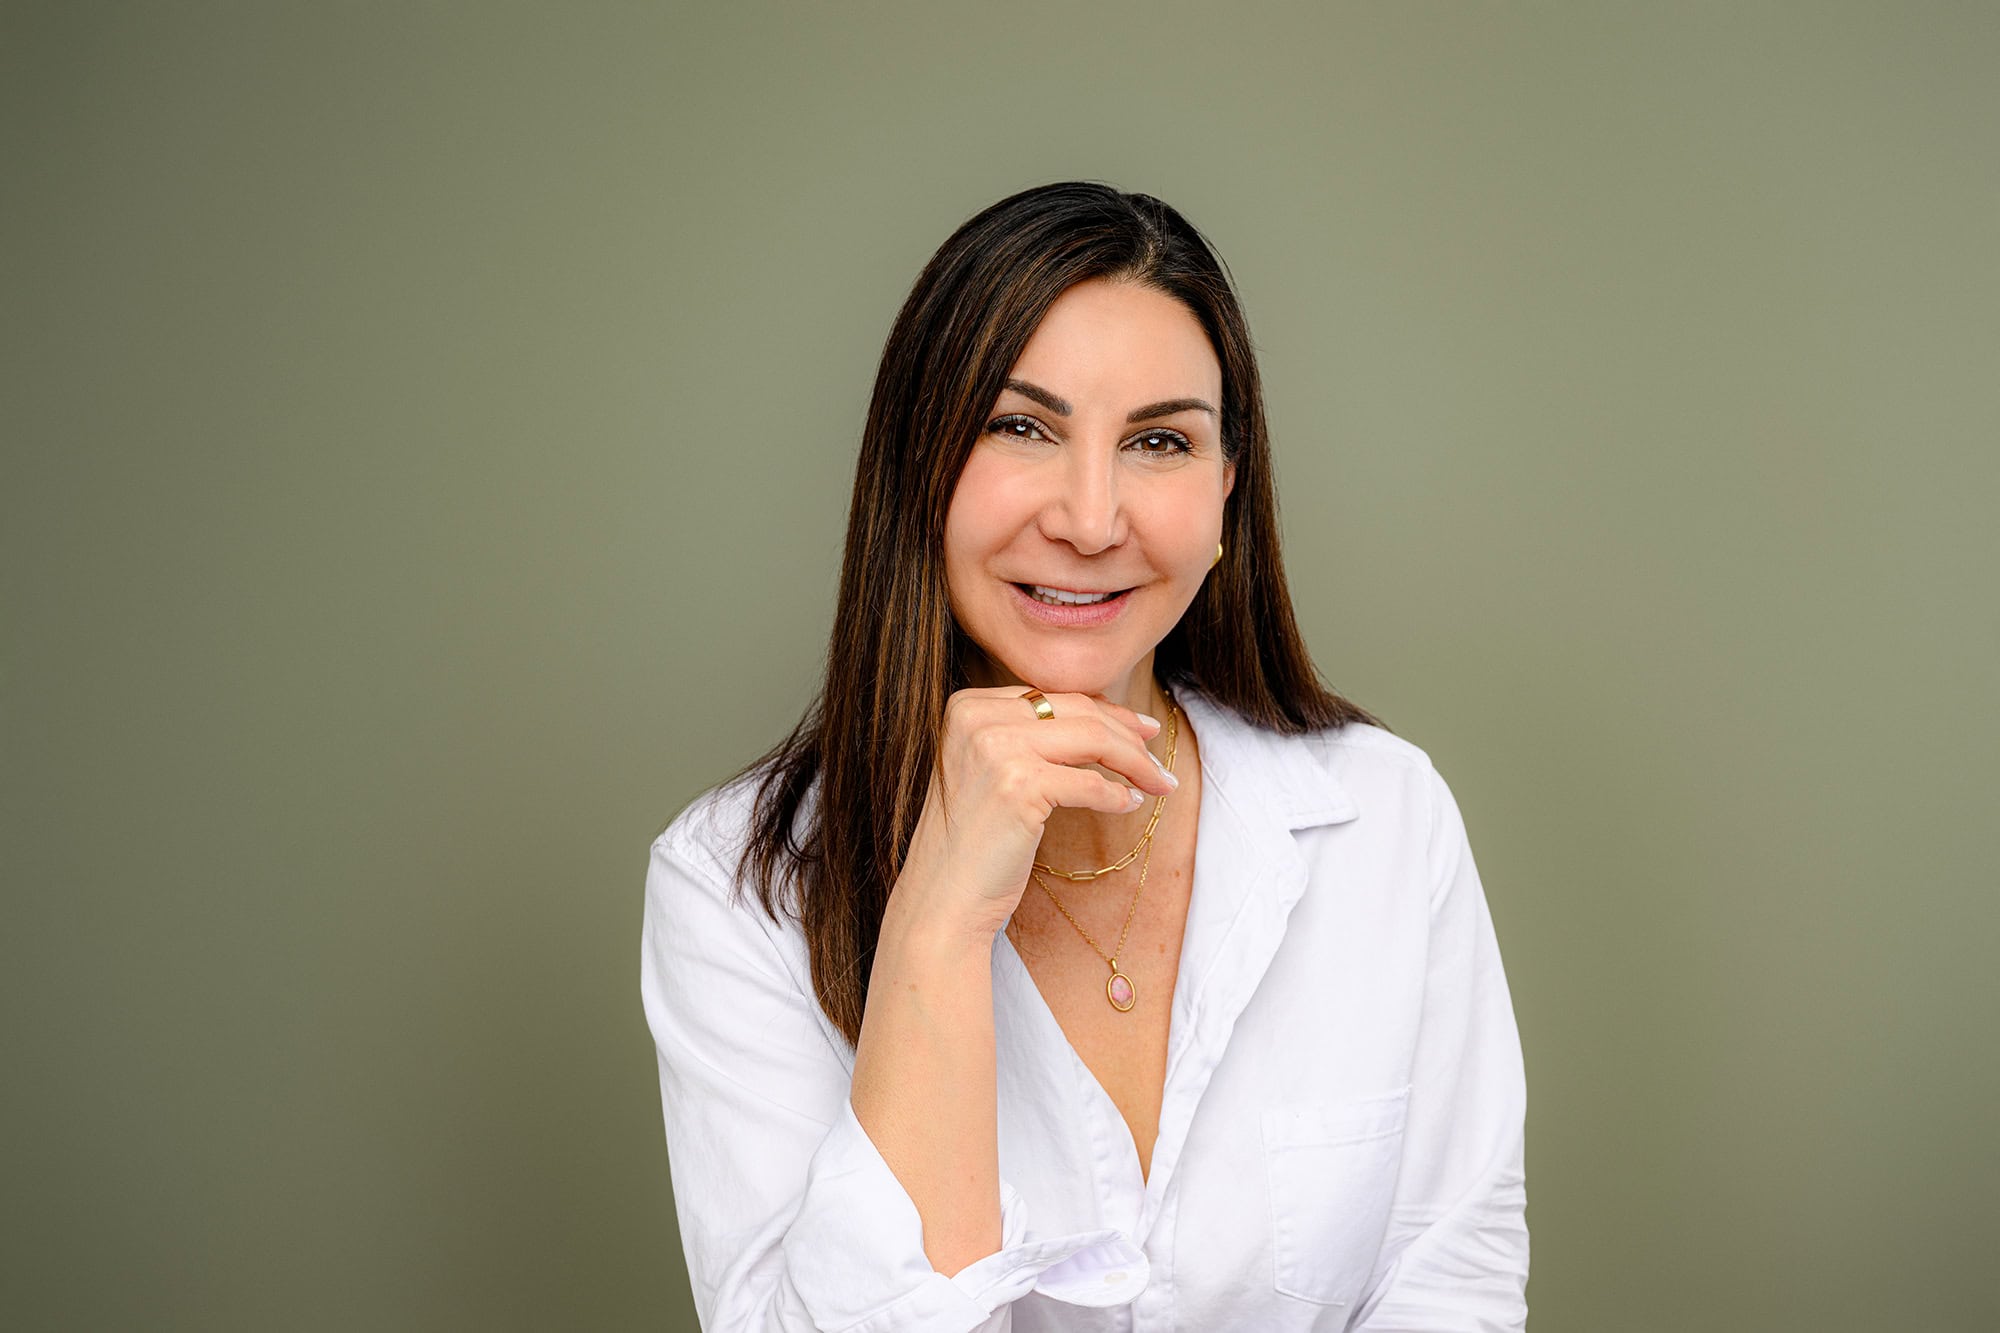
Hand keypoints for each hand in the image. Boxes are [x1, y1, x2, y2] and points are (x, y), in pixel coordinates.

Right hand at [889, 687, 1174, 939]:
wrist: (942, 896)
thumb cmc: (973, 841)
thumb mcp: (991, 769)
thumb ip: (1030, 736)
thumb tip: (1106, 718)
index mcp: (968, 705)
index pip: (1053, 696)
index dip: (1104, 711)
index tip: (1140, 730)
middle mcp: (977, 718)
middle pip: (1077, 711)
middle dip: (1129, 735)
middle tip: (1159, 761)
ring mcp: (996, 748)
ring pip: (1092, 739)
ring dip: (1136, 763)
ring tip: (1161, 783)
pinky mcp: (1018, 786)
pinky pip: (1089, 783)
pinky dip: (1117, 794)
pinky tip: (1131, 804)